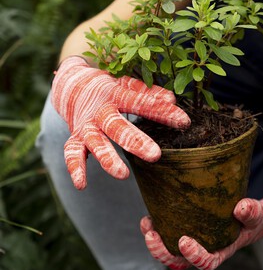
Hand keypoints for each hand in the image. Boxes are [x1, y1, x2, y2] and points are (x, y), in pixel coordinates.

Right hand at [51, 56, 190, 189]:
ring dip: (107, 158)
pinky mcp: (75, 137)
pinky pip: (72, 153)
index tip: (184, 122)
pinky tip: (82, 185)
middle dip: (135, 141)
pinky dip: (75, 168)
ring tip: (123, 174)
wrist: (72, 85)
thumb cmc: (109, 88)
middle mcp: (100, 111)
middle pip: (117, 126)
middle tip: (155, 155)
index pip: (141, 103)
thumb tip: (172, 99)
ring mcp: (86, 125)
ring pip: (95, 142)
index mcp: (115, 94)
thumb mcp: (127, 85)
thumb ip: (148, 93)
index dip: (163, 112)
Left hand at [140, 193, 262, 269]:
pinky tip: (150, 217)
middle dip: (162, 252)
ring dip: (154, 242)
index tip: (184, 241)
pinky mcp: (185, 229)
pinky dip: (157, 228)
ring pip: (169, 252)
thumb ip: (252, 212)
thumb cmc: (251, 219)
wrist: (246, 215)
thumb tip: (241, 207)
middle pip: (180, 262)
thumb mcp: (257, 215)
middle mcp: (203, 250)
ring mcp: (193, 242)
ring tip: (146, 225)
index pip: (206, 262)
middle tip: (151, 236)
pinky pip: (168, 235)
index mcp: (221, 252)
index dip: (194, 256)